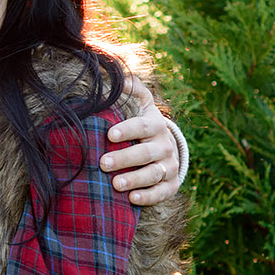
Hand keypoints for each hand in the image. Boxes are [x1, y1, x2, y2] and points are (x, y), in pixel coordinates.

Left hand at [100, 79, 182, 206]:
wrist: (167, 148)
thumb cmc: (144, 124)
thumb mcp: (141, 105)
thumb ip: (133, 90)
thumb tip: (121, 75)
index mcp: (155, 125)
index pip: (142, 126)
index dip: (127, 130)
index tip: (109, 134)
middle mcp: (165, 146)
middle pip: (146, 153)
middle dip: (124, 158)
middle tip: (103, 163)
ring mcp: (169, 166)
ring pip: (154, 174)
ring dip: (135, 179)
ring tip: (116, 184)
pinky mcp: (171, 185)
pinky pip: (162, 192)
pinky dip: (148, 196)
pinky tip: (132, 199)